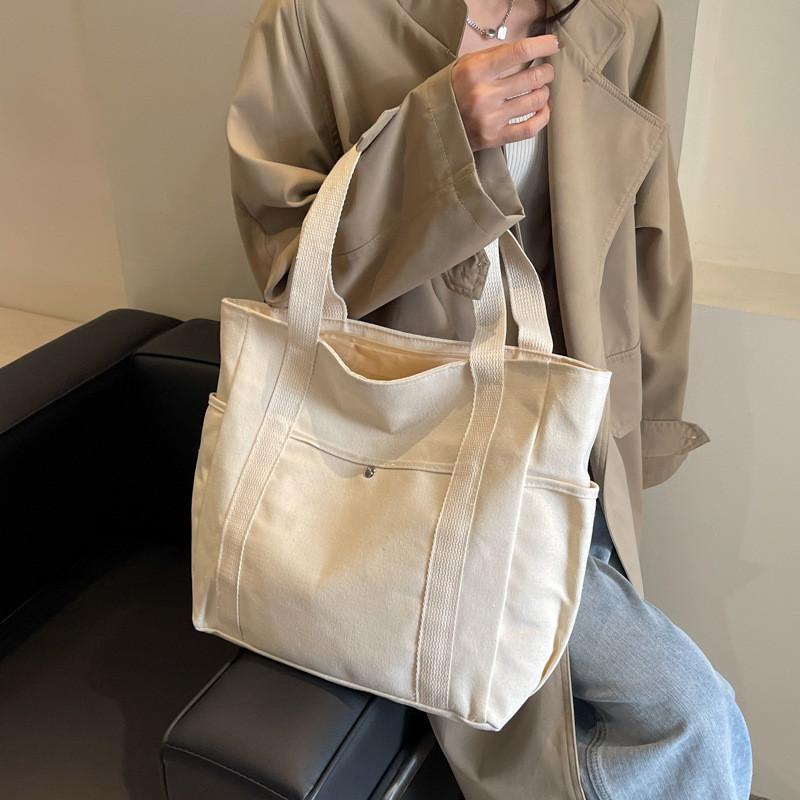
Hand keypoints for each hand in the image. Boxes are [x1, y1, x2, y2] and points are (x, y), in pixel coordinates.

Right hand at [452, 34, 559, 151]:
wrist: (432, 124)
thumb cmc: (453, 91)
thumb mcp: (466, 65)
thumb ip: (495, 57)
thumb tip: (528, 51)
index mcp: (476, 71)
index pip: (519, 52)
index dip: (543, 46)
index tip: (553, 45)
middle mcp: (484, 94)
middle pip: (532, 77)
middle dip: (546, 72)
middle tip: (545, 71)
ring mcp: (490, 118)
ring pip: (535, 101)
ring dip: (544, 92)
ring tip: (540, 90)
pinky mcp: (495, 137)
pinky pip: (530, 128)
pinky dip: (543, 117)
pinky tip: (543, 109)